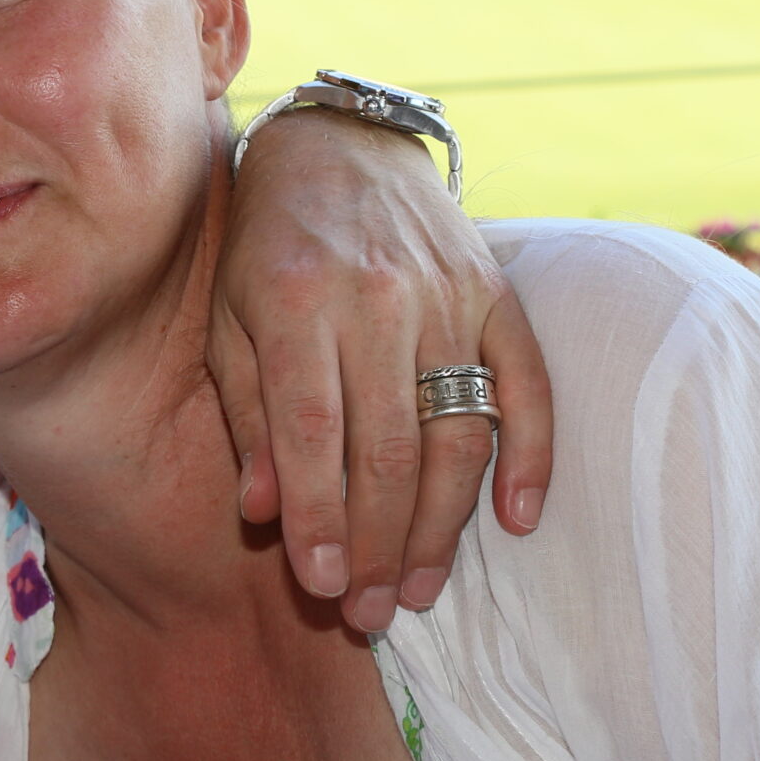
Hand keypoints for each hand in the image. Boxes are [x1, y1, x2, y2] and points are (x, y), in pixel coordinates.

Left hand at [208, 108, 552, 634]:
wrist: (338, 146)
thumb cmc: (264, 246)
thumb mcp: (228, 318)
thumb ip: (248, 413)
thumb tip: (264, 512)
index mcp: (296, 302)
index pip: (314, 432)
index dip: (319, 518)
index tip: (317, 586)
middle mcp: (379, 300)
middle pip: (390, 449)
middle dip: (377, 544)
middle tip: (367, 614)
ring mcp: (449, 297)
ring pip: (458, 434)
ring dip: (442, 526)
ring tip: (416, 592)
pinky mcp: (498, 294)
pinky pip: (529, 386)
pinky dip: (531, 457)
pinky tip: (516, 521)